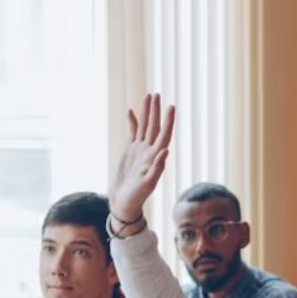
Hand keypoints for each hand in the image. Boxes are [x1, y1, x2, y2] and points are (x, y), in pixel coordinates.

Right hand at [107, 93, 176, 227]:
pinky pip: (133, 133)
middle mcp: (149, 151)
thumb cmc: (137, 197)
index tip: (171, 106)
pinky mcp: (130, 152)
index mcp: (155, 157)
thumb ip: (157, 168)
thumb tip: (165, 151)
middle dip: (155, 111)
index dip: (168, 121)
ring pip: (144, 127)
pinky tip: (132, 112)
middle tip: (156, 95)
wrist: (124, 202)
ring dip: (147, 112)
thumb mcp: (148, 184)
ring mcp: (140, 151)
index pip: (164, 135)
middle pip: (154, 127)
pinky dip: (133, 122)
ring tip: (148, 97)